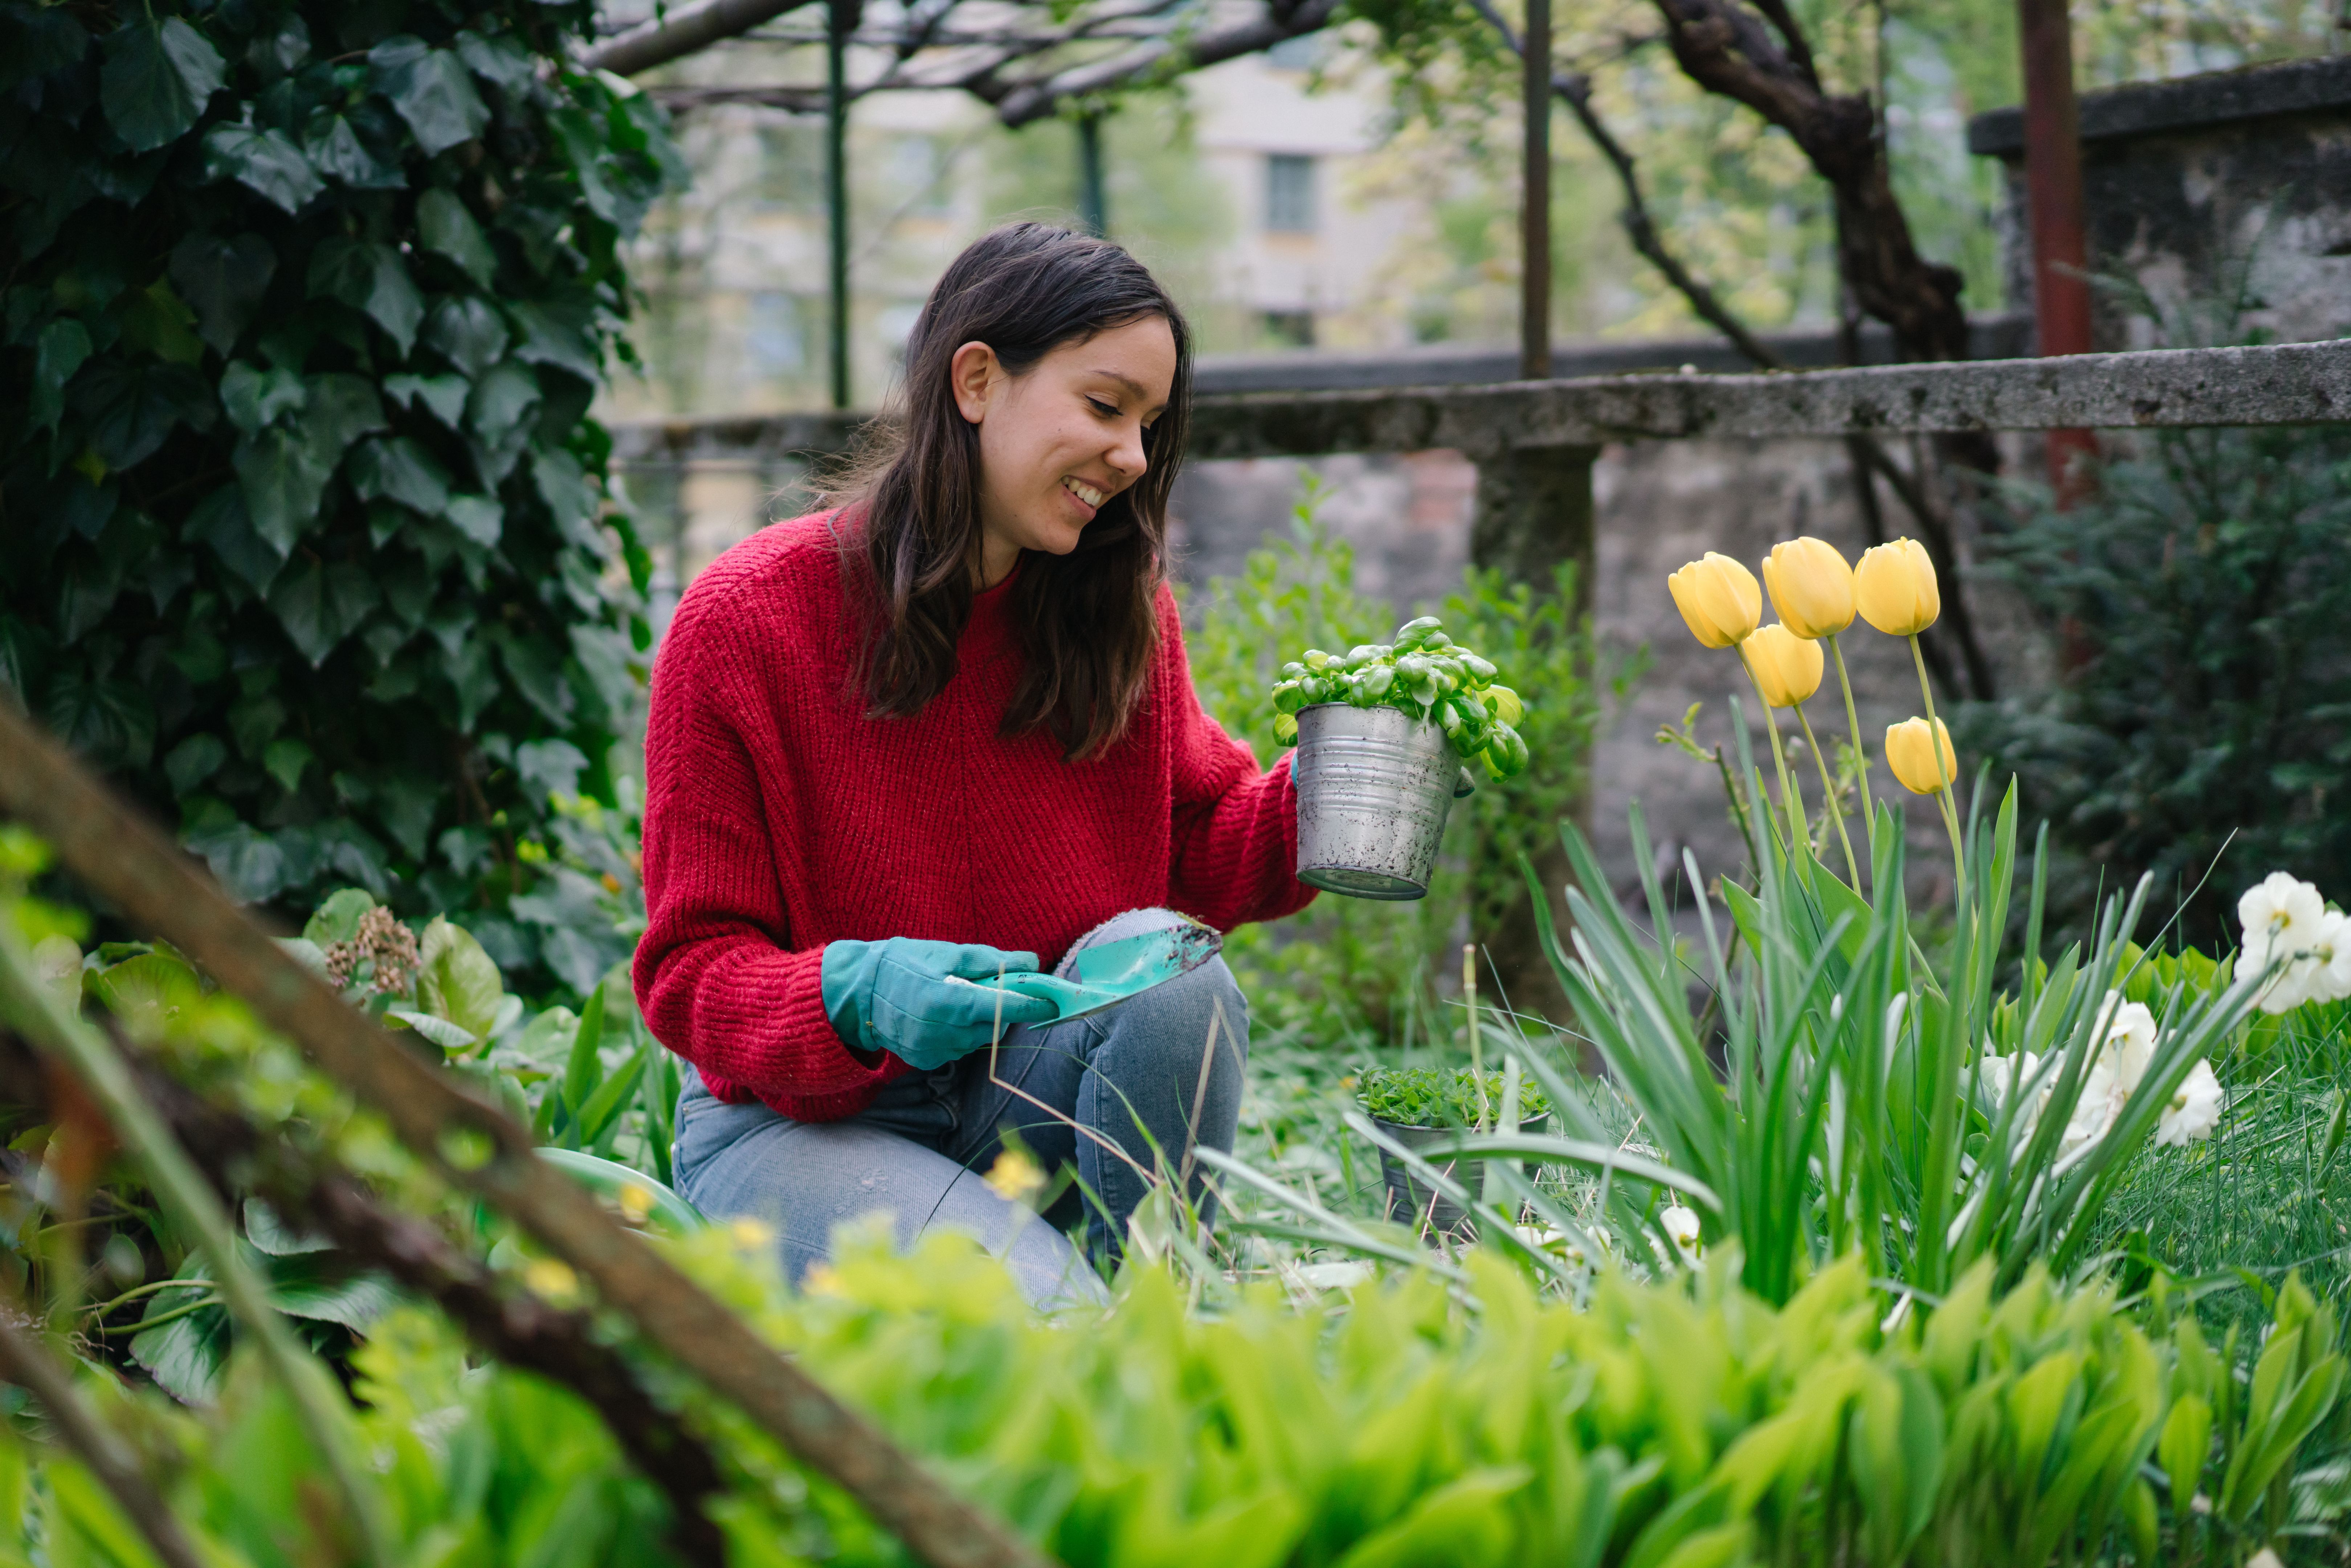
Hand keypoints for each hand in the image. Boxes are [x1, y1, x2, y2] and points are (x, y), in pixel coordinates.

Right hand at [819, 938, 1058, 1070]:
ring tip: (961, 999)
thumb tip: (1032, 963)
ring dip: (981, 1022)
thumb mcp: (946, 953)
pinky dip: (961, 1034)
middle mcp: (943, 1032)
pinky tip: (943, 1017)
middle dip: (1004, 1010)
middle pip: (996, 1027)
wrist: (856, 992)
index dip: (1034, 1005)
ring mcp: (934, 1051)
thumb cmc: (903, 963)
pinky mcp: (926, 1061)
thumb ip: (992, 961)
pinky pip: (959, 1049)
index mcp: (950, 1001)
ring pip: (979, 1040)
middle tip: (998, 990)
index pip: (1006, 1007)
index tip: (1054, 1002)